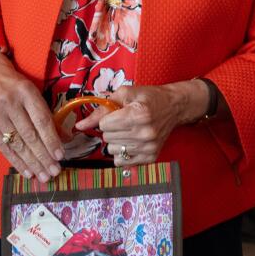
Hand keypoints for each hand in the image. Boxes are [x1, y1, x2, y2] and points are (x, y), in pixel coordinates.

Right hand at [0, 52, 63, 181]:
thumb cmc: (17, 86)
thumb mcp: (34, 92)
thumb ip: (47, 114)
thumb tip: (65, 138)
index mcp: (26, 93)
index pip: (41, 120)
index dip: (51, 139)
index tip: (61, 155)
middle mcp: (10, 104)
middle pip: (30, 135)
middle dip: (43, 156)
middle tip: (55, 172)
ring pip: (17, 144)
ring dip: (32, 163)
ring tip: (44, 176)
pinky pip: (4, 148)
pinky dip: (17, 161)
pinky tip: (27, 172)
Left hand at [76, 82, 204, 165]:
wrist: (174, 106)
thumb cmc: (148, 97)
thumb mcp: (125, 94)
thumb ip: (101, 109)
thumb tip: (80, 126)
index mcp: (139, 114)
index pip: (104, 125)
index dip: (108, 118)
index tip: (118, 113)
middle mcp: (145, 133)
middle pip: (107, 138)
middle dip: (111, 129)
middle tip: (125, 121)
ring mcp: (149, 147)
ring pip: (112, 151)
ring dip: (116, 141)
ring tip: (129, 131)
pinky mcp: (151, 157)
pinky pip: (121, 161)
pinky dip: (123, 152)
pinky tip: (132, 142)